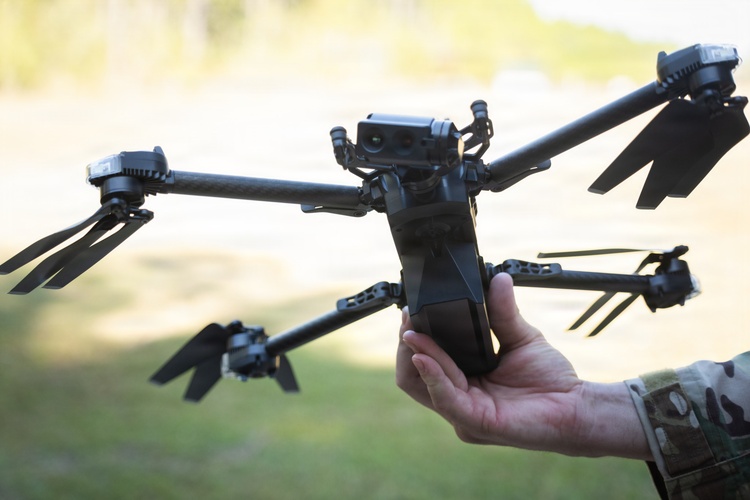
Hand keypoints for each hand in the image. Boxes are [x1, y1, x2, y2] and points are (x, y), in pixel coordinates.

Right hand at [396, 273, 649, 458]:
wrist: (577, 407)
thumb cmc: (550, 380)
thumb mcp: (520, 337)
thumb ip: (503, 311)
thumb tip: (497, 278)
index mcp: (462, 380)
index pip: (423, 360)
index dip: (414, 335)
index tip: (412, 309)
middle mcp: (457, 399)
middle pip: (412, 374)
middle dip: (407, 343)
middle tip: (409, 318)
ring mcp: (462, 414)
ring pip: (421, 385)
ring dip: (415, 355)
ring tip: (413, 332)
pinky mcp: (474, 423)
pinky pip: (445, 399)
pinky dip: (432, 375)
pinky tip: (425, 356)